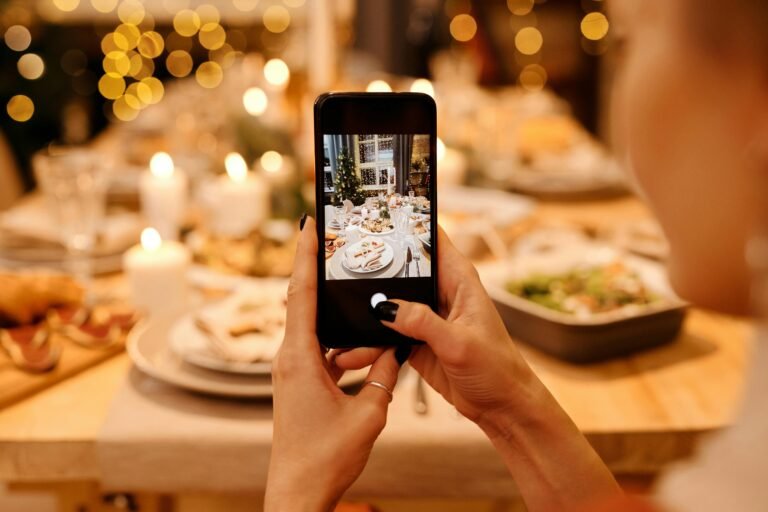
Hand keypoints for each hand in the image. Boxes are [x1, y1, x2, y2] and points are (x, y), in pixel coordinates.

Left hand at [265, 217, 401, 511]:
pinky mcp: (298, 382)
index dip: (305, 256)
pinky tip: (351, 326)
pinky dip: (331, 329)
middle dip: (313, 266)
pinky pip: (315, 344)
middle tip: (329, 235)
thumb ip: (384, 376)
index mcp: (299, 358)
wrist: (298, 491)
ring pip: (308, 322)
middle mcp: (289, 358)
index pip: (301, 294)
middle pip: (300, 300)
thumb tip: (394, 346)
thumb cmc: (326, 457)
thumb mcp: (368, 413)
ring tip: (342, 273)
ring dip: (323, 298)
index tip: (308, 224)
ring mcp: (291, 370)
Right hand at [335, 227, 620, 510]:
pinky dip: (369, 343)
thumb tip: (385, 308)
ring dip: (366, 316)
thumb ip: (422, 322)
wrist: (501, 407)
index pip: (432, 239)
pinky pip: (385, 335)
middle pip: (401, 270)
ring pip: (388, 306)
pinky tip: (351, 352)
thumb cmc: (496, 368)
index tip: (377, 215)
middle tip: (339, 268)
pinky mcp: (416, 341)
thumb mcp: (459, 343)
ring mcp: (426, 317)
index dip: (408, 223)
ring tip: (340, 327)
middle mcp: (440, 293)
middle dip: (373, 270)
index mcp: (459, 280)